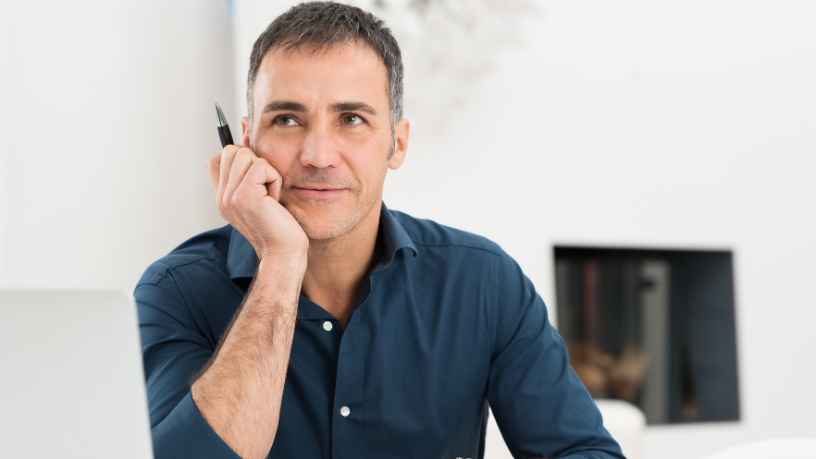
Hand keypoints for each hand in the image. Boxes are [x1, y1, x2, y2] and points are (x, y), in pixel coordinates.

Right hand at [206, 146, 308, 263]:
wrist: (284, 252)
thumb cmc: (278, 225)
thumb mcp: (259, 194)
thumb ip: (248, 171)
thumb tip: (246, 134)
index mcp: (223, 197)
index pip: (216, 159)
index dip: (238, 157)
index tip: (257, 174)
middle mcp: (222, 197)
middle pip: (231, 151)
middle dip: (254, 162)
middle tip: (265, 188)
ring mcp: (230, 196)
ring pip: (245, 154)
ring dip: (266, 171)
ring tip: (270, 195)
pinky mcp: (245, 196)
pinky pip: (262, 165)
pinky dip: (275, 179)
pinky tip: (275, 199)